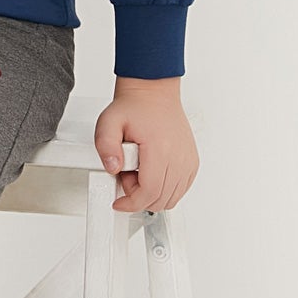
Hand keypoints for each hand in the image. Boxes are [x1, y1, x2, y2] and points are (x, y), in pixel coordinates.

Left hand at [94, 77, 198, 213]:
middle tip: (126, 175)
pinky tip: (151, 173)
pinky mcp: (192, 162)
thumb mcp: (108, 123)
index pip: (150, 192)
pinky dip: (164, 190)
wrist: (153, 94)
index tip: (119, 202)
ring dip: (151, 194)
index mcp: (160, 148)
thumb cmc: (134, 107)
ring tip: (138, 172)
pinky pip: (180, 189)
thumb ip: (105, 146)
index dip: (131, 203)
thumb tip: (113, 168)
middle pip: (160, 199)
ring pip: (172, 198)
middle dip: (138, 197)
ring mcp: (188, 160)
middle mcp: (179, 156)